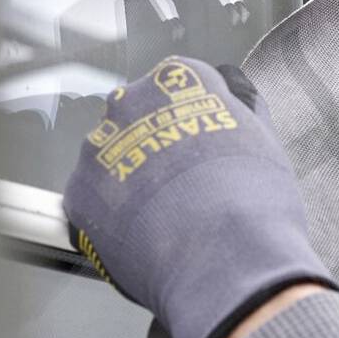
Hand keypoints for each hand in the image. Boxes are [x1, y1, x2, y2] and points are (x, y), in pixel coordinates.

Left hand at [61, 56, 334, 337]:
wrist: (225, 258)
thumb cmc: (254, 199)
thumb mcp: (260, 138)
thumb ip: (240, 111)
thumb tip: (236, 101)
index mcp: (177, 79)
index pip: (174, 84)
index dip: (190, 120)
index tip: (200, 148)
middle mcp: (129, 101)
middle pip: (134, 117)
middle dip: (151, 145)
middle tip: (181, 186)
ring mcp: (98, 147)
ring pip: (108, 160)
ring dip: (127, 181)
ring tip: (162, 219)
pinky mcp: (77, 194)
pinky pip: (91, 204)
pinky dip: (110, 221)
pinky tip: (142, 239)